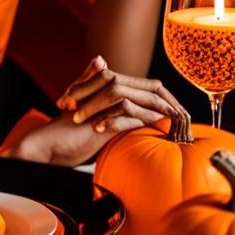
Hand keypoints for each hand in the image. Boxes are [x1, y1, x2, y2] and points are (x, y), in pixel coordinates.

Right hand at [6, 56, 189, 165]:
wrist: (45, 146)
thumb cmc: (68, 137)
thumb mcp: (95, 123)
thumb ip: (110, 111)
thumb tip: (118, 96)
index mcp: (108, 89)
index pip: (147, 87)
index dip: (165, 97)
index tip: (181, 111)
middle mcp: (108, 90)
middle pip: (151, 88)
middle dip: (173, 101)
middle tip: (188, 117)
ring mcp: (105, 104)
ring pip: (145, 100)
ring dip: (167, 111)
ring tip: (183, 123)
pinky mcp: (103, 120)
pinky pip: (132, 117)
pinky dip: (150, 121)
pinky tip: (164, 128)